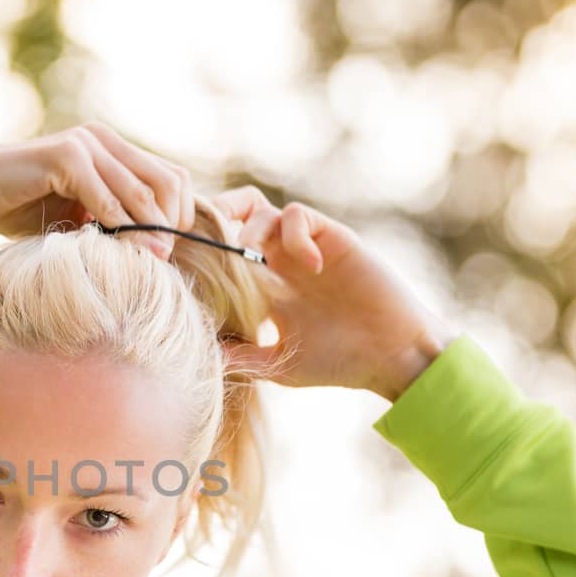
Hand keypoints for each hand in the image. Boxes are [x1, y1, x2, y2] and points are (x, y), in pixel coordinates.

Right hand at [0, 122, 193, 260]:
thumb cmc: (18, 208)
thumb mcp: (77, 217)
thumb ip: (112, 221)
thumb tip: (159, 250)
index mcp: (111, 148)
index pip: (171, 177)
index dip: (181, 213)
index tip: (169, 248)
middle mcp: (103, 139)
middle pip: (168, 180)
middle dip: (172, 223)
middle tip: (164, 256)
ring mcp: (86, 143)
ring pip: (141, 190)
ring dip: (149, 230)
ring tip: (151, 259)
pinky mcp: (66, 155)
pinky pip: (106, 196)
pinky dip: (117, 225)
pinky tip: (115, 248)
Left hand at [212, 186, 458, 399]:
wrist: (390, 354)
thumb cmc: (338, 362)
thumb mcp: (280, 365)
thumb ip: (243, 359)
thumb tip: (200, 359)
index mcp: (263, 287)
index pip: (222, 254)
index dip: (203, 249)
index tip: (185, 264)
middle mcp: (279, 262)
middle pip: (236, 218)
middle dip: (216, 220)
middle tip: (206, 242)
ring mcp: (304, 248)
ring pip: (263, 211)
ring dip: (249, 229)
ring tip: (251, 258)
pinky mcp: (332, 238)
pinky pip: (298, 216)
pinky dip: (293, 234)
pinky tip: (308, 266)